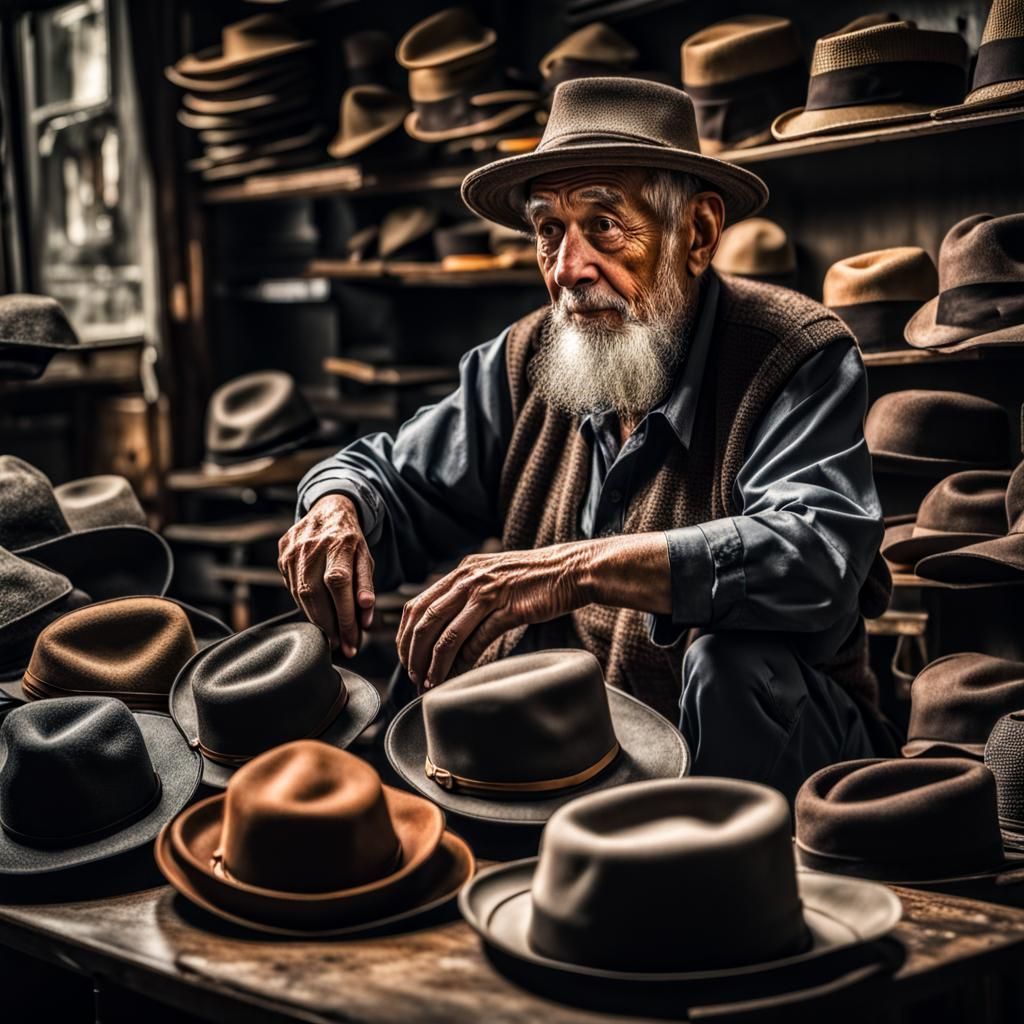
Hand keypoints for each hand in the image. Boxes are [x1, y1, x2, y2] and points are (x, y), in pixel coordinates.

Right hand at [278, 493, 374, 656]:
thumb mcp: (365, 559)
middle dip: (329, 625)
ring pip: (300, 594)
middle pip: (315, 593)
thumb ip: (366, 587)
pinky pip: (292, 587)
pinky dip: (304, 605)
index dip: (344, 615)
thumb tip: (366, 617)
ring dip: (316, 619)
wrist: (329, 511)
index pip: (340, 585)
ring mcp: (294, 549)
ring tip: (331, 635)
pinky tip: (317, 612)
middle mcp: (313, 545)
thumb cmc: (350, 541)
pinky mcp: (283, 554)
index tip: (352, 639)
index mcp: (339, 544)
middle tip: (341, 645)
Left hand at [396, 542, 593, 690]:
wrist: (571, 569)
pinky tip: (458, 676)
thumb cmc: (535, 578)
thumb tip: (446, 627)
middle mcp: (469, 579)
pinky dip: (462, 662)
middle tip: (413, 677)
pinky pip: (476, 640)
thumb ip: (468, 595)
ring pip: (446, 634)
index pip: (417, 605)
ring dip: (434, 663)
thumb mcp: (493, 577)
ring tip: (430, 683)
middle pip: (425, 621)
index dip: (404, 635)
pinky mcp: (508, 609)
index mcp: (461, 571)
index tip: (404, 658)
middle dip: (413, 654)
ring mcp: (488, 593)